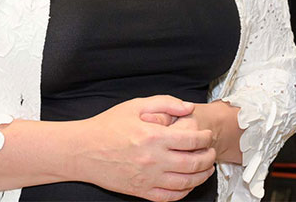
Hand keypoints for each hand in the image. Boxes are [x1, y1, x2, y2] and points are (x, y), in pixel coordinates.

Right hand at [77, 96, 215, 201]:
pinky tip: (188, 185)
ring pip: (183, 183)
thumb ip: (166, 103)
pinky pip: (167, 197)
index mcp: (154, 137)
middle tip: (212, 152)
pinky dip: (182, 193)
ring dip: (200, 177)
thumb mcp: (138, 105)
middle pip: (192, 163)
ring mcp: (146, 178)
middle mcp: (153, 160)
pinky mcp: (139, 191)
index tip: (208, 135)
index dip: (205, 138)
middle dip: (208, 158)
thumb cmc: (109, 125)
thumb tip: (188, 108)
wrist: (83, 149)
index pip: (191, 141)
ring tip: (206, 169)